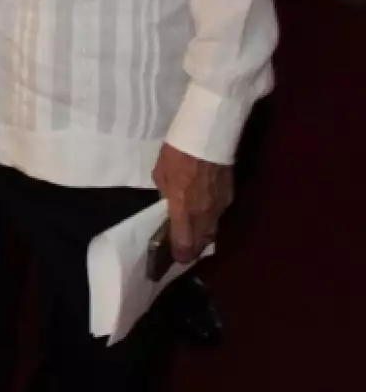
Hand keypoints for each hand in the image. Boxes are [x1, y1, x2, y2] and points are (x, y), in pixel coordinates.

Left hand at [151, 143, 232, 264]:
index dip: (180, 255)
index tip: (174, 256)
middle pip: (202, 244)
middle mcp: (204, 215)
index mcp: (183, 211)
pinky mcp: (230, 196)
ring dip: (203, 234)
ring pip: (212, 231)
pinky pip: (220, 215)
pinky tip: (205, 209)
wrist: (208, 135)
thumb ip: (167, 197)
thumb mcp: (161, 175)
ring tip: (193, 229)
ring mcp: (220, 207)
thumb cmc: (178, 153)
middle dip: (192, 248)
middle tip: (183, 245)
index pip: (185, 246)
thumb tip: (171, 205)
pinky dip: (212, 217)